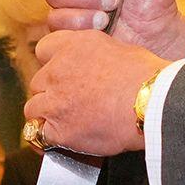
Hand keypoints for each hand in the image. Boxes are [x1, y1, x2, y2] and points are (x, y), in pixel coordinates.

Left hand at [24, 31, 166, 156]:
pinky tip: (62, 139)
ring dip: (45, 115)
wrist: (151, 104)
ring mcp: (55, 101)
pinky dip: (48, 138)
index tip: (62, 73)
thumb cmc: (147, 77)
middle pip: (38, 82)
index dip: (52, 64)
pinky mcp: (59, 129)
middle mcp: (57, 70)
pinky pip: (39, 135)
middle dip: (50, 92)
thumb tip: (98, 64)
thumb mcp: (121, 49)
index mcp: (73, 45)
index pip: (44, 49)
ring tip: (66, 122)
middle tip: (70, 101)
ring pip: (33, 109)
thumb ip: (98, 55)